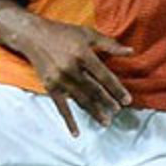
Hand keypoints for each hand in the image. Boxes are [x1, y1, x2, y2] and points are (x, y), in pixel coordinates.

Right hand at [14, 17, 133, 136]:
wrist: (33, 35)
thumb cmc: (64, 33)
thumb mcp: (88, 34)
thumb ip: (110, 44)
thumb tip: (131, 51)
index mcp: (83, 54)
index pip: (104, 76)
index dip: (116, 89)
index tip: (127, 100)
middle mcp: (71, 68)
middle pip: (93, 90)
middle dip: (107, 102)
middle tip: (118, 111)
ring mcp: (59, 79)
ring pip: (80, 99)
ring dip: (93, 112)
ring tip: (105, 122)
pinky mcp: (50, 87)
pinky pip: (61, 107)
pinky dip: (69, 120)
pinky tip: (76, 132)